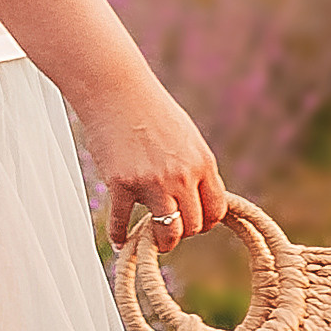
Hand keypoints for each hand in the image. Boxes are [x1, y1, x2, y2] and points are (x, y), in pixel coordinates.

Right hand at [81, 75, 227, 252]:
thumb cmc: (148, 108)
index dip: (204, 223)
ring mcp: (152, 182)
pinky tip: (119, 238)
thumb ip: (193, 167)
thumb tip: (195, 196)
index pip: (215, 211)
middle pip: (192, 227)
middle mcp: (181, 175)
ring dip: (159, 241)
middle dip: (181, 233)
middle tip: (167, 229)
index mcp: (202, 163)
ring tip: (149, 239)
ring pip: (167, 233)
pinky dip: (120, 236)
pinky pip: (122, 223)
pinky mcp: (122, 184)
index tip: (190, 222)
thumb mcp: (185, 136)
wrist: (115, 88)